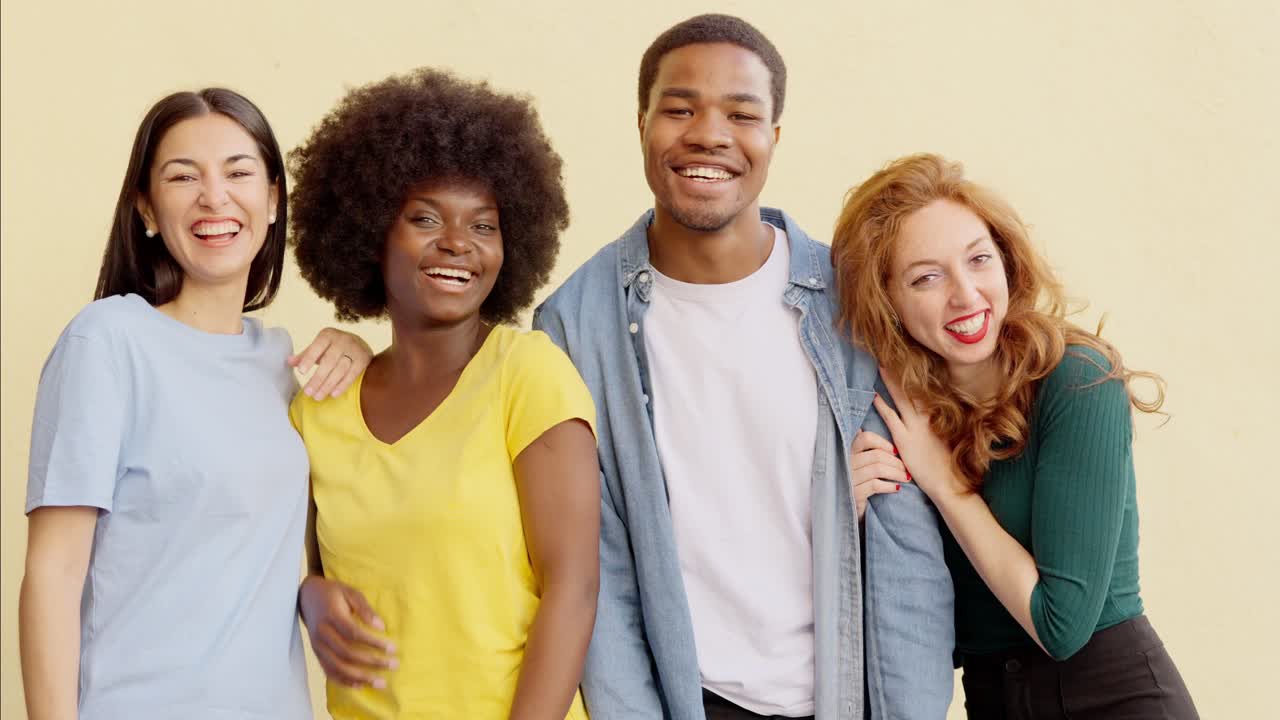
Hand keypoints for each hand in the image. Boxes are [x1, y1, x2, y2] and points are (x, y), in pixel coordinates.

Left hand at [289, 328, 372, 399]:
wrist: (360, 344)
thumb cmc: (333, 347)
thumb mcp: (319, 347)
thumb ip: (305, 355)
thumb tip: (289, 362)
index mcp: (328, 335)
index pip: (317, 346)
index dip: (309, 358)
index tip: (301, 372)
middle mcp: (343, 340)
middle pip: (329, 361)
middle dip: (317, 378)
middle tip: (307, 392)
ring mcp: (355, 350)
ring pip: (340, 369)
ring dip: (328, 385)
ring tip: (317, 396)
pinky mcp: (364, 360)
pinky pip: (352, 374)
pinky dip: (342, 385)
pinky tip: (333, 394)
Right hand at [298, 576, 396, 688]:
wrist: (306, 597)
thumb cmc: (334, 593)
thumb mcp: (351, 592)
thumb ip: (365, 608)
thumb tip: (381, 626)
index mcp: (331, 616)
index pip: (354, 634)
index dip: (373, 643)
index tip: (393, 648)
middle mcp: (322, 634)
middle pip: (347, 653)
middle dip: (372, 662)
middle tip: (394, 665)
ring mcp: (317, 646)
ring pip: (338, 667)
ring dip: (360, 677)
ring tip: (381, 683)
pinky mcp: (316, 654)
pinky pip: (329, 672)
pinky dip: (344, 681)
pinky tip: (360, 685)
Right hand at [849, 430, 909, 519]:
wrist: (849, 509)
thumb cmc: (861, 482)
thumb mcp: (862, 463)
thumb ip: (867, 447)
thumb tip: (879, 430)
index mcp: (848, 451)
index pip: (865, 438)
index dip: (884, 443)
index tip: (896, 452)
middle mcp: (846, 462)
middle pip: (876, 455)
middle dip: (896, 462)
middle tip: (907, 468)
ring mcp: (848, 478)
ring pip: (878, 469)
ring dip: (896, 473)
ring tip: (906, 478)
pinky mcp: (853, 493)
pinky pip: (875, 485)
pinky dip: (889, 486)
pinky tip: (897, 488)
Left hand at [871, 369, 965, 500]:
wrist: (950, 482)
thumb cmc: (950, 463)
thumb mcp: (948, 437)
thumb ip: (939, 423)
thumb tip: (933, 414)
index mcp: (938, 416)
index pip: (924, 391)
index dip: (914, 376)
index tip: (907, 362)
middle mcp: (927, 417)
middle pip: (912, 389)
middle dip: (901, 372)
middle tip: (890, 355)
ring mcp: (915, 427)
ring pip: (901, 398)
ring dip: (890, 382)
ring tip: (880, 366)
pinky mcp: (904, 439)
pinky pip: (891, 418)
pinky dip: (881, 406)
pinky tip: (873, 395)